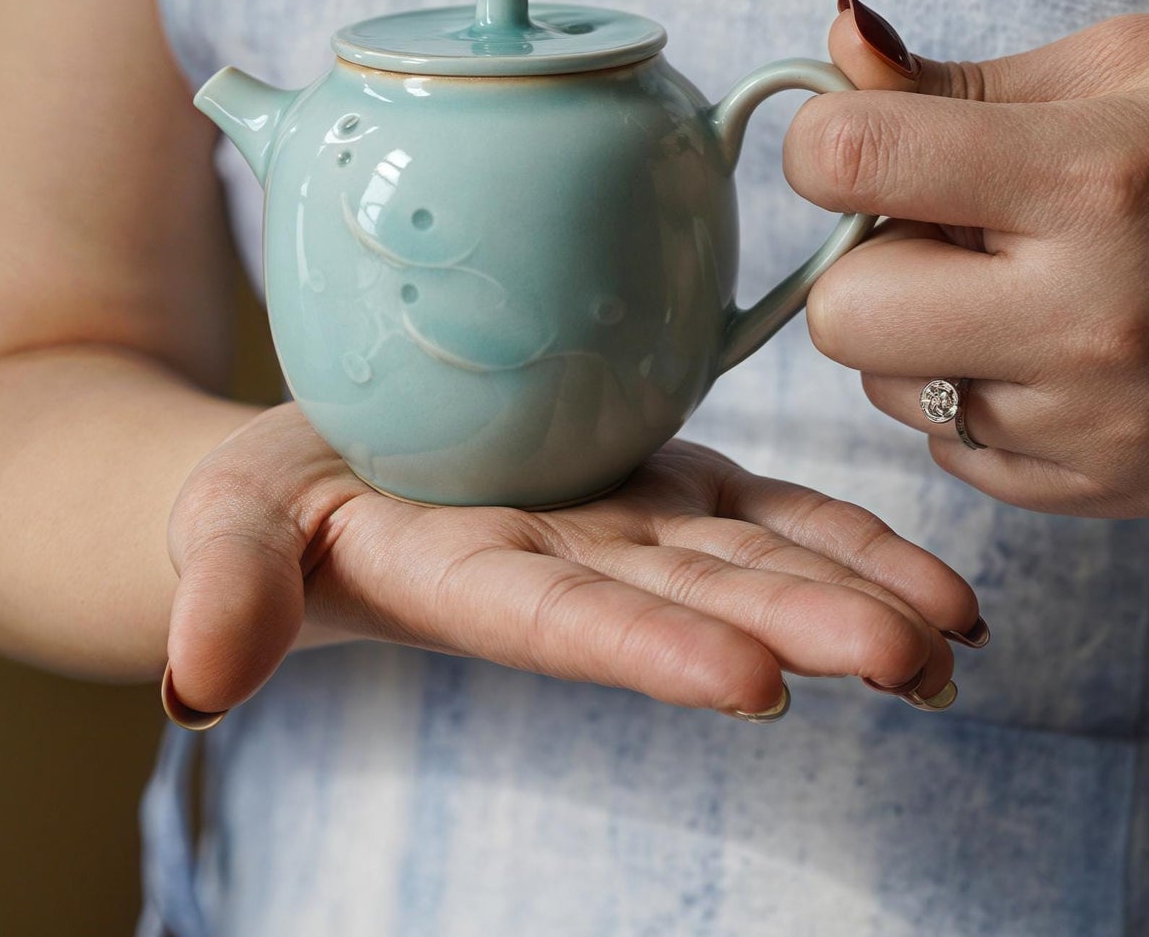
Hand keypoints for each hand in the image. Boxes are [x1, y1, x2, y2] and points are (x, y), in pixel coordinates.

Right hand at [162, 404, 980, 723]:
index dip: (644, 647)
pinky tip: (932, 581)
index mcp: (464, 579)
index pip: (557, 622)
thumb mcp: (230, 521)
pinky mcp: (657, 479)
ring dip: (850, 590)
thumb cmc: (270, 499)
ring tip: (953, 631)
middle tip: (909, 659)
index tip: (746, 680)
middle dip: (796, 626)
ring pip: (749, 555)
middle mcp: (566, 567)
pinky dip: (842, 533)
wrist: (334, 466)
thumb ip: (229, 585)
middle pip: (687, 597)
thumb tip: (195, 683)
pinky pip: (762, 505)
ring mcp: (623, 525)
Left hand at [785, 0, 1148, 517]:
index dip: (829, 143)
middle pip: (840, 312)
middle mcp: (1097, 317)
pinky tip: (1057, 351)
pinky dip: (975, 397)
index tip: (866, 141)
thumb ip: (951, 80)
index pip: (844, 160)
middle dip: (870, 262)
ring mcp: (1106, 421)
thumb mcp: (1118, 71)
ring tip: (1028, 288)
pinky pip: (948, 448)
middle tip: (956, 231)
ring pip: (886, 386)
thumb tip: (837, 50)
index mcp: (1095, 180)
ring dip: (923, 334)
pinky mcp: (1109, 488)